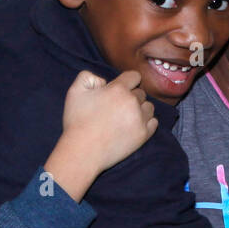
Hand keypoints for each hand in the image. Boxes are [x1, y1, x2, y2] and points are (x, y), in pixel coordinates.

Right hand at [47, 70, 157, 199]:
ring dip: (140, 109)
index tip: (121, 89)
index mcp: (118, 89)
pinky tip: (134, 125)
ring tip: (127, 117)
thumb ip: (88, 77)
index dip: (128, 81)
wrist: (83, 151)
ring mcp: (139, 119)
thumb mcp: (74, 92)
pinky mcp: (143, 135)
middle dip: (131, 97)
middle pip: (140, 93)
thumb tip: (103, 82)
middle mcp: (132, 102)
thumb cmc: (77, 122)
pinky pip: (153, 122)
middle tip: (118, 108)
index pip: (134, 76)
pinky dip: (146, 122)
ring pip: (148, 107)